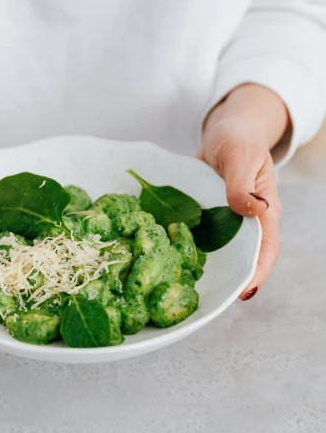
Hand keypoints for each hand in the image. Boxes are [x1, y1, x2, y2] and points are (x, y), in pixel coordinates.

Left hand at [197, 85, 288, 299]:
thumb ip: (242, 183)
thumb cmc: (239, 139)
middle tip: (206, 301)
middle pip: (242, 258)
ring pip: (218, 251)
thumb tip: (254, 209)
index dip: (257, 272)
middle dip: (228, 280)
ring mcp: (226, 221)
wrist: (226, 131)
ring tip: (184, 287)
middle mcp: (246, 222)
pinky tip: (166, 257)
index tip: (243, 292)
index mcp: (265, 211)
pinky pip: (198, 236)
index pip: (266, 248)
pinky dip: (185, 246)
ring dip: (204, 267)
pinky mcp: (207, 216)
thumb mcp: (240, 155)